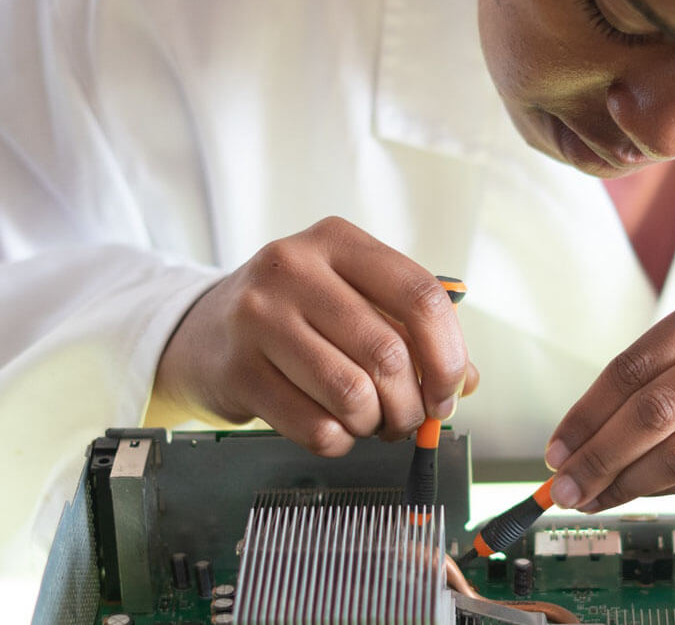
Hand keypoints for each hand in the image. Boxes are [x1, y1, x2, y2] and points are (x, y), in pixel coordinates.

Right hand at [153, 216, 477, 455]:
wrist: (204, 328)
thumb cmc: (298, 315)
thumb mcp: (355, 300)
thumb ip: (415, 333)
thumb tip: (464, 382)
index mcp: (337, 240)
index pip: (420, 295)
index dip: (448, 354)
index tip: (450, 390)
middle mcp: (293, 268)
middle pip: (388, 353)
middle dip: (412, 403)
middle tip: (409, 418)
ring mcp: (258, 317)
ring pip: (353, 394)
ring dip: (376, 423)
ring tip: (371, 421)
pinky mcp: (237, 369)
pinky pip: (315, 426)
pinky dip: (340, 439)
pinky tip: (334, 427)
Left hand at [543, 275, 674, 510]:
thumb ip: (673, 358)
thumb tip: (593, 426)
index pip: (638, 363)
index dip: (588, 412)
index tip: (557, 446)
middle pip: (656, 411)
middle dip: (598, 455)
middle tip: (564, 486)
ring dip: (629, 483)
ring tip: (596, 498)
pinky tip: (647, 493)